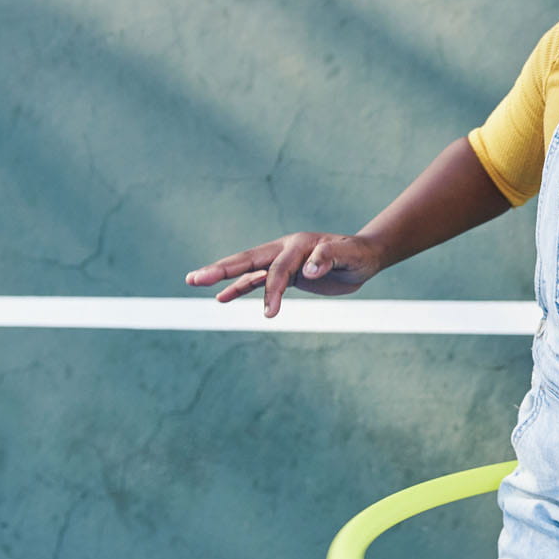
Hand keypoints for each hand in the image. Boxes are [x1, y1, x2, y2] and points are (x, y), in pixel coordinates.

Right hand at [185, 232, 383, 316]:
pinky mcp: (285, 273)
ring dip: (223, 277)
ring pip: (248, 270)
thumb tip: (308, 271)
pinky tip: (222, 297)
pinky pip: (257, 280)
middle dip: (221, 269)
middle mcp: (285, 250)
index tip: (270, 313)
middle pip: (248, 260)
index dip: (273, 289)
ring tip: (194, 281)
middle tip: (195, 278)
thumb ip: (329, 259)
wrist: (364, 256)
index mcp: (298, 244)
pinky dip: (240, 288)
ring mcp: (282, 261)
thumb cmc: (358, 255)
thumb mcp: (350, 256)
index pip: (279, 269)